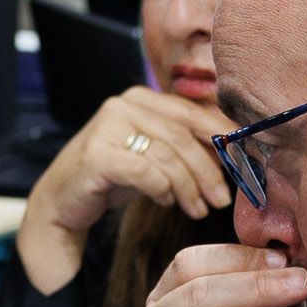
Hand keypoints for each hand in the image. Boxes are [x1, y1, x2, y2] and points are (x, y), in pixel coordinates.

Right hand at [18, 89, 232, 294]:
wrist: (63, 202)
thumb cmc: (114, 177)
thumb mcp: (154, 156)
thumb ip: (186, 146)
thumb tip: (235, 151)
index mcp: (141, 98)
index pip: (192, 113)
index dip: (222, 139)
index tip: (243, 165)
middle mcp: (123, 105)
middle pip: (183, 137)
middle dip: (208, 171)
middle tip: (221, 199)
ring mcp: (107, 127)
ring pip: (167, 156)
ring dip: (189, 188)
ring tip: (198, 209)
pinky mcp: (97, 155)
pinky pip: (146, 173)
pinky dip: (162, 190)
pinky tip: (165, 202)